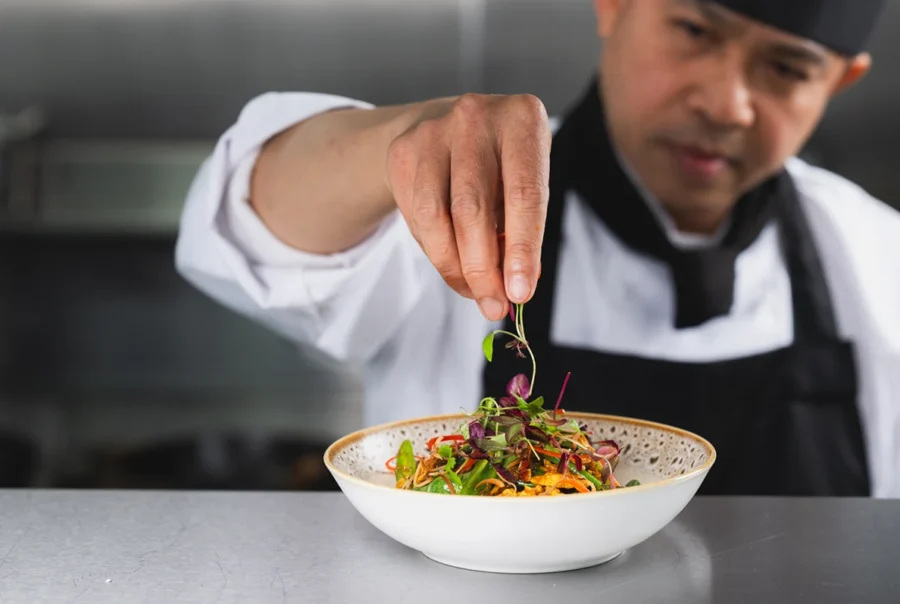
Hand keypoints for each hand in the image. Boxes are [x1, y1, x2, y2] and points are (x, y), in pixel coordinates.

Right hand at [385, 93, 550, 320]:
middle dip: (483, 269)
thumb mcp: (523, 184)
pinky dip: (436, 251)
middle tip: (494, 304)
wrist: (447, 128)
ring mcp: (433, 132)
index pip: (525, 195)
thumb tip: (513, 289)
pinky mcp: (403, 152)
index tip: (520, 293)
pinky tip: (452, 259)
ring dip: (455, 267)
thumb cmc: (500, 164)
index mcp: (522, 120)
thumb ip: (523, 229)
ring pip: (436, 218)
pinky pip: (415, 218)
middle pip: (473, 210)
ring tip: (474, 291)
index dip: (522, 250)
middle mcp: (476, 118)